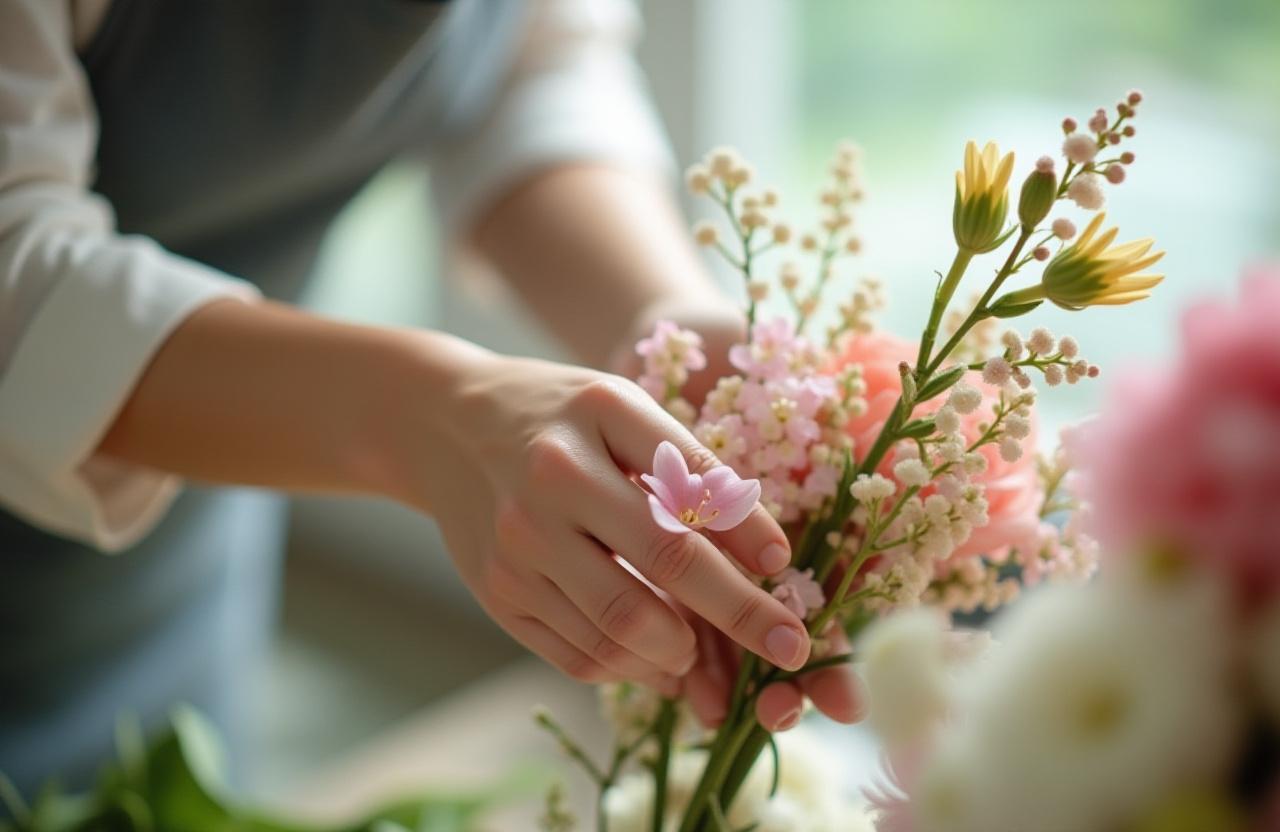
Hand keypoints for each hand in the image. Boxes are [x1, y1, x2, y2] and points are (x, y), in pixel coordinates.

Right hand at [404, 348, 810, 691]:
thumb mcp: (623, 409)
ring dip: (682, 654)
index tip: (787, 572)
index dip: (746, 542)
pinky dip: (630, 669)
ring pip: (619, 630)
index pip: (690, 491)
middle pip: (662, 568)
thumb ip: (689, 468)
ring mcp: (516, 549)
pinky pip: (577, 654)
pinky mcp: (496, 595)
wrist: (444, 425)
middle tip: (790, 646)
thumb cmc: (558, 414)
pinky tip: (660, 661)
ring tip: (712, 654)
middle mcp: (550, 486)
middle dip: (740, 617)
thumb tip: (766, 556)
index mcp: (595, 421)